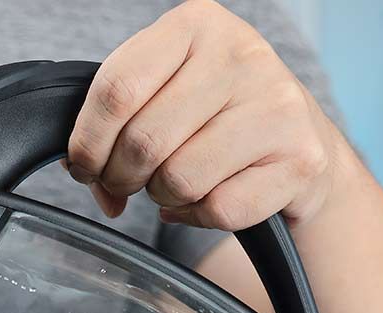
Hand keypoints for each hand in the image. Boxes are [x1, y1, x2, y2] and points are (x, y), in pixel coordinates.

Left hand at [66, 0, 346, 230]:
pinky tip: (206, 198)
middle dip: (121, 176)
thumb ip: (116, 118)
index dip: (87, 141)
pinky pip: (219, 209)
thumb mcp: (165, 88)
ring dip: (163, 196)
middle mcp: (241, 54)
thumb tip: (82, 171)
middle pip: (144, 140)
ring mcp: (277, 105)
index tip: (85, 165)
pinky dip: (198, 216)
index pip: (116, 88)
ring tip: (173, 184)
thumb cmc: (215, 112)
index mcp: (195, 25)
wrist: (299, 137)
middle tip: (126, 182)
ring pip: (180, 178)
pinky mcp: (300, 158)